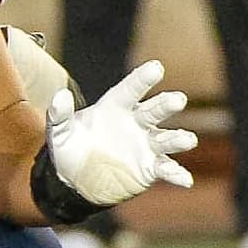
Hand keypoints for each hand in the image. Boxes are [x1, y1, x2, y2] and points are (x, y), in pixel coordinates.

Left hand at [37, 59, 193, 217]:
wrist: (76, 180)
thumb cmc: (71, 148)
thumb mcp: (60, 132)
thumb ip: (60, 114)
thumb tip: (61, 96)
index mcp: (117, 107)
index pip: (131, 90)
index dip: (143, 79)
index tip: (156, 68)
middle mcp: (136, 123)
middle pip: (154, 111)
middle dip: (166, 105)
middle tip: (179, 100)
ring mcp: (146, 145)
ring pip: (166, 139)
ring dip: (177, 139)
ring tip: (187, 140)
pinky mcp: (150, 168)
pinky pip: (166, 169)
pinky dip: (176, 174)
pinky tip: (185, 180)